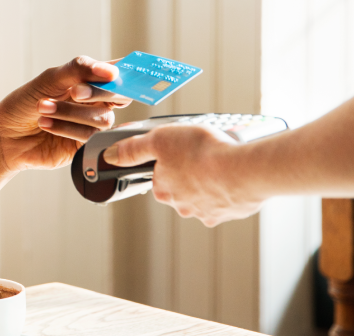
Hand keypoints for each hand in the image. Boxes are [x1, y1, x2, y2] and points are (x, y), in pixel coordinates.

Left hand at [0, 56, 131, 172]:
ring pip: (102, 118)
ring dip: (70, 112)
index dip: (122, 74)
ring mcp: (91, 125)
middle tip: (74, 92)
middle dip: (96, 93)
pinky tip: (45, 123)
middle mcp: (95, 103)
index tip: (112, 74)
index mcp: (89, 82)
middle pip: (120, 97)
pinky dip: (66, 128)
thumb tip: (110, 70)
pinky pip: (90, 137)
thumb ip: (79, 70)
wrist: (4, 134)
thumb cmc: (24, 103)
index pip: (118, 74)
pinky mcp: (85, 146)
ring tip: (43, 108)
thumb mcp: (49, 79)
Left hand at [106, 125, 263, 226]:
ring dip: (210, 182)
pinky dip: (229, 189)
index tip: (181, 152)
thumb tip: (110, 156)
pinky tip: (234, 175)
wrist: (243, 169)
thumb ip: (133, 149)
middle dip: (190, 174)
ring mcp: (207, 212)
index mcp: (163, 190)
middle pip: (182, 189)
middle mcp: (183, 206)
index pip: (160, 177)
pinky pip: (227, 200)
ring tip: (220, 163)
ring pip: (205, 196)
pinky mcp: (230, 213)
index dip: (169, 163)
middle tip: (202, 155)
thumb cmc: (202, 152)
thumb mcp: (160, 139)